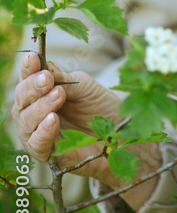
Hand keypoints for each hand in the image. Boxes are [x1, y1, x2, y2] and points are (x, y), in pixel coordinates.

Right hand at [11, 52, 158, 209]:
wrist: (120, 135)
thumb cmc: (101, 108)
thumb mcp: (86, 88)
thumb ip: (65, 80)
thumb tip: (47, 67)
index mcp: (43, 93)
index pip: (28, 79)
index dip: (28, 69)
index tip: (33, 58)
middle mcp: (35, 112)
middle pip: (21, 99)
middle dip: (32, 87)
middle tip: (47, 80)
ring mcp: (38, 133)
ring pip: (24, 120)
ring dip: (39, 107)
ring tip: (58, 96)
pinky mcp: (46, 154)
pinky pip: (35, 144)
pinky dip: (42, 131)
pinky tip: (53, 120)